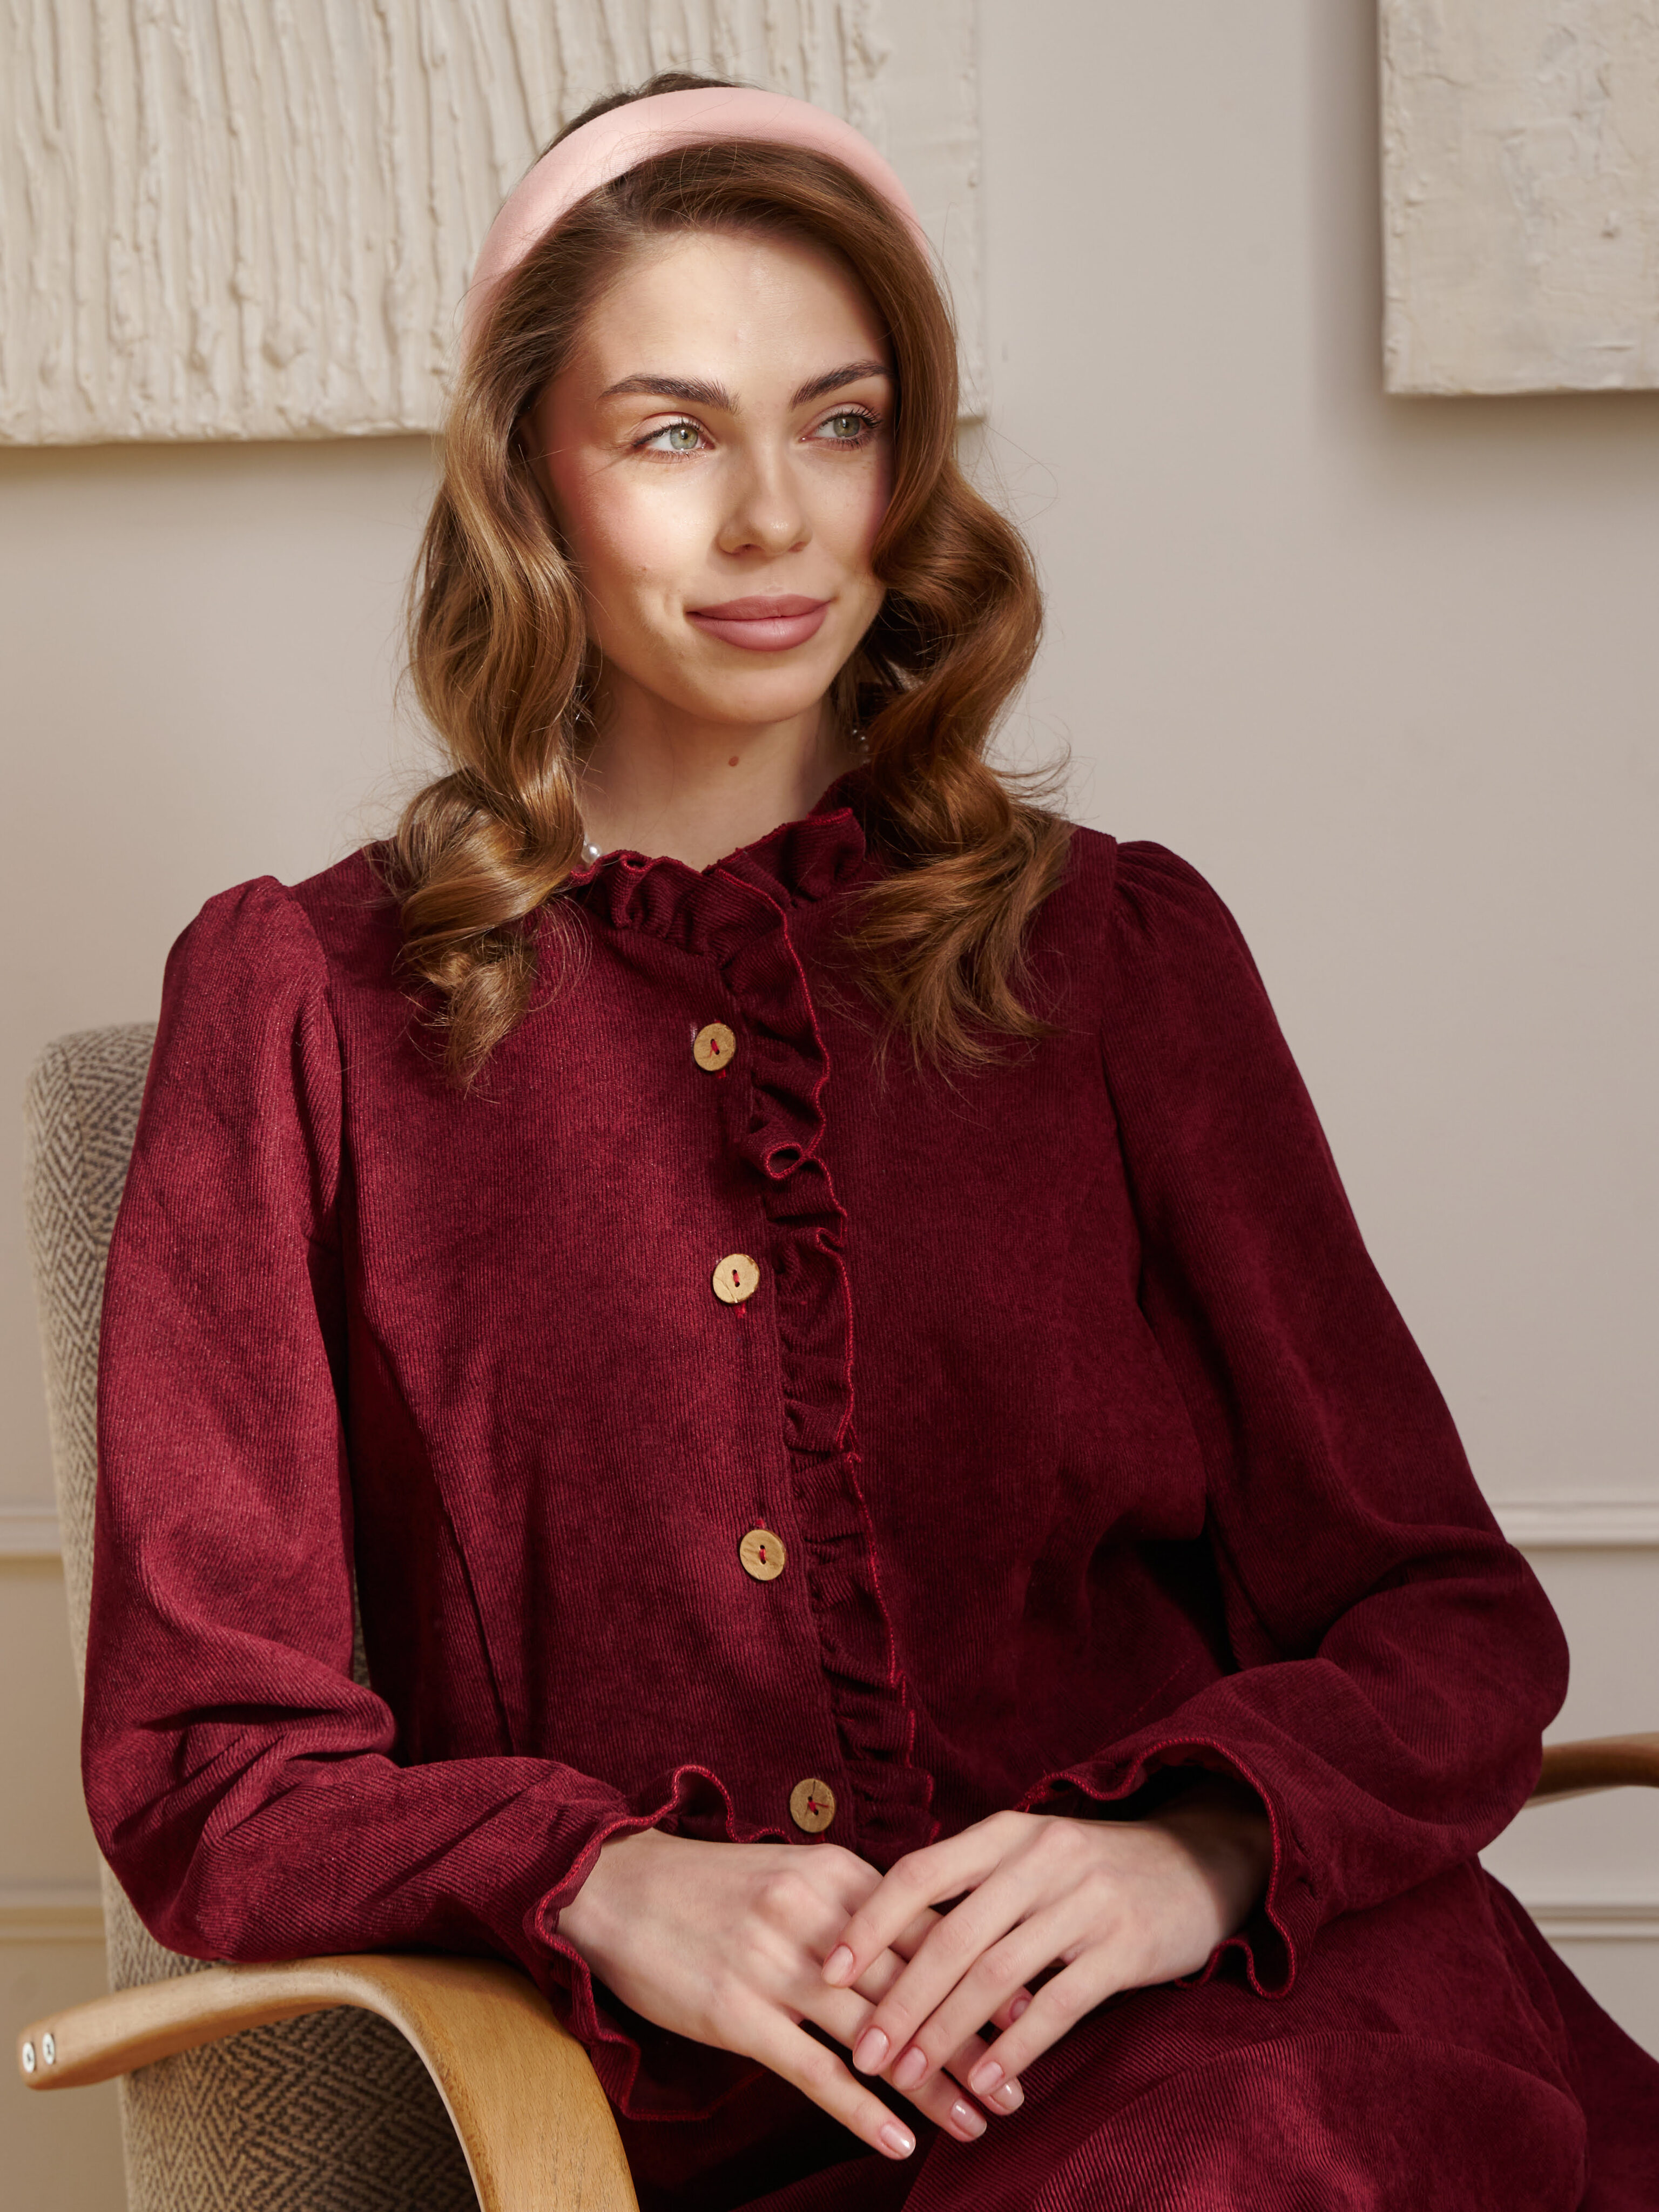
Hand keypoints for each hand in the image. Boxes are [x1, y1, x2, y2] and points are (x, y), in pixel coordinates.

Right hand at [558, 1828, 1029, 2160]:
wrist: (616, 1886)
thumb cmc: (710, 1887)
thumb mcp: (792, 1874)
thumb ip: (852, 1903)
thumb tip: (917, 1939)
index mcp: (834, 1874)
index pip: (928, 1929)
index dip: (983, 1974)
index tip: (1033, 2013)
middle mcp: (815, 1916)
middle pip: (914, 1984)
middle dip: (973, 2039)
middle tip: (1020, 2086)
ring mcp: (774, 1964)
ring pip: (874, 2032)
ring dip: (931, 2084)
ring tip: (976, 2124)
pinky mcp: (737, 2011)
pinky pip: (812, 2069)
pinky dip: (860, 2106)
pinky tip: (898, 2140)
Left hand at [820, 1782, 1272, 2104]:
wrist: (1197, 1860)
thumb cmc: (1090, 1870)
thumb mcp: (1028, 1856)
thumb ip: (968, 1886)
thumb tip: (885, 1937)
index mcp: (1005, 1832)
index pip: (919, 1873)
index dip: (869, 1924)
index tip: (826, 1972)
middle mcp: (1040, 1857)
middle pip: (950, 1935)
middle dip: (899, 2001)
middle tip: (862, 2055)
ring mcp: (1084, 1900)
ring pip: (996, 1975)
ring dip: (946, 2034)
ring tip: (908, 2080)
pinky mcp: (1124, 1945)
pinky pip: (1058, 2004)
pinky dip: (1016, 2048)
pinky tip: (986, 2084)